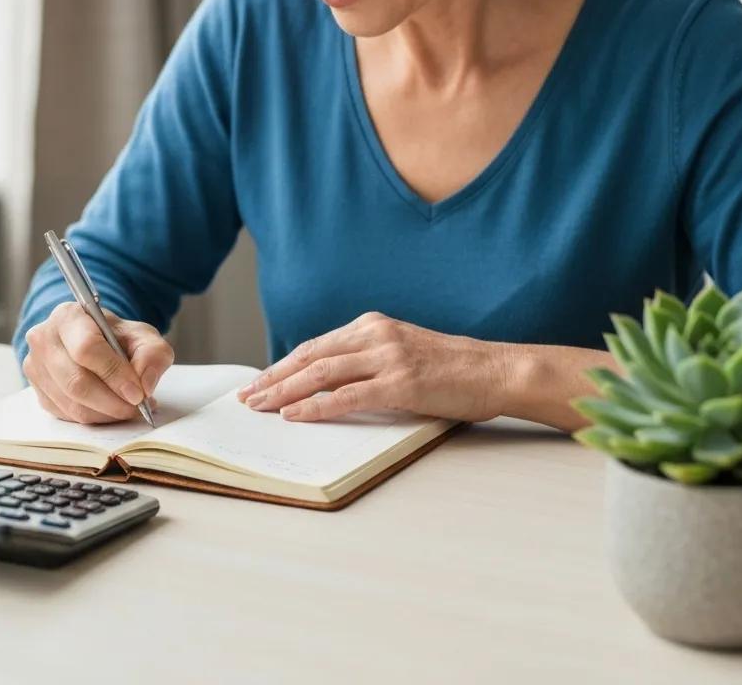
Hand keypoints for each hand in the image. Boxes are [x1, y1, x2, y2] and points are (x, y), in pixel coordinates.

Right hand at [23, 302, 172, 423]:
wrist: (93, 341)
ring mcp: (36, 367)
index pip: (87, 348)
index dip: (114, 374)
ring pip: (72, 404)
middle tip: (137, 407)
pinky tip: (112, 410)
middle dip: (112, 401)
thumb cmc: (115, 337)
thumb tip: (145, 384)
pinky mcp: (38, 392)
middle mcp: (44, 340)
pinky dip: (95, 418)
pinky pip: (67, 415)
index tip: (137, 393)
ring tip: (129, 408)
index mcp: (68, 316)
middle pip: (76, 382)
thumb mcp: (142, 336)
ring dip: (106, 414)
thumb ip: (153, 354)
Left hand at [235, 312, 508, 422]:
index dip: (284, 364)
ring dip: (284, 391)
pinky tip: (294, 414)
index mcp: (373, 326)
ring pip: (321, 373)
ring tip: (260, 406)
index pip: (316, 345)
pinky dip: (315, 406)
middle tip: (247, 395)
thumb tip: (328, 385)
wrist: (494, 370)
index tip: (261, 380)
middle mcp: (375, 335)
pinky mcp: (400, 383)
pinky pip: (347, 396)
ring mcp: (387, 357)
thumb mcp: (402, 353)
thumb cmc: (451, 368)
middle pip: (311, 356)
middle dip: (274, 377)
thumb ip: (368, 361)